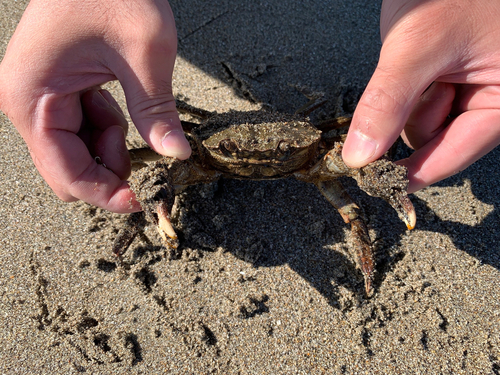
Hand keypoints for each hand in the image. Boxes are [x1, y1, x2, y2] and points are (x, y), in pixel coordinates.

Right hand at [0, 0, 190, 212]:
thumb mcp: (145, 52)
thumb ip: (157, 110)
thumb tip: (176, 156)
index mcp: (33, 98)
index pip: (66, 174)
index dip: (105, 194)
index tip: (143, 199)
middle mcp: (26, 104)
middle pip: (68, 170)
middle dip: (108, 171)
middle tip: (144, 148)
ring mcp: (39, 98)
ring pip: (76, 154)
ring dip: (110, 148)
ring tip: (133, 110)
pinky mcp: (55, 92)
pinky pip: (81, 131)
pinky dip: (107, 129)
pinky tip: (122, 102)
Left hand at [342, 0, 499, 192]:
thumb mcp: (418, 45)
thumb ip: (389, 103)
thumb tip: (361, 154)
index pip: (454, 155)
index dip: (413, 172)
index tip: (380, 183)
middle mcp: (491, 96)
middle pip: (437, 139)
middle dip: (411, 118)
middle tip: (410, 82)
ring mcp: (472, 84)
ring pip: (424, 119)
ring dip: (408, 98)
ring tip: (420, 57)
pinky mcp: (452, 74)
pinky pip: (420, 97)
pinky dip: (408, 86)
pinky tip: (416, 59)